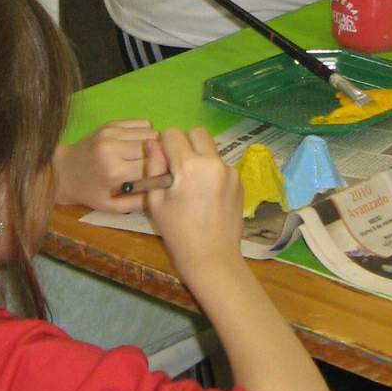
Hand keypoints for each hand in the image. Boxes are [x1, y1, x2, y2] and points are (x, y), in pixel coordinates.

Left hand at [53, 121, 156, 211]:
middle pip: (156, 147)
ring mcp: (112, 132)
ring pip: (152, 132)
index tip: (161, 177)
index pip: (153, 166)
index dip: (161, 172)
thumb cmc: (90, 192)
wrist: (64, 171)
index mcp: (115, 171)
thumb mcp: (112, 207)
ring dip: (155, 145)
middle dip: (160, 157)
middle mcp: (114, 148)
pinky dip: (146, 134)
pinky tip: (138, 145)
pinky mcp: (112, 124)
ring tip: (146, 157)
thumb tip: (165, 190)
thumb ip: (139, 202)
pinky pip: (143, 123)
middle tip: (156, 167)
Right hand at [143, 127, 245, 293]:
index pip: (173, 134)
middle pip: (197, 133)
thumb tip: (152, 143)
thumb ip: (154, 167)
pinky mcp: (239, 182)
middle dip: (185, 143)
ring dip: (200, 157)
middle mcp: (213, 162)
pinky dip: (212, 172)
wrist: (212, 258)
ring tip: (193, 185)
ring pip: (211, 148)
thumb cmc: (178, 234)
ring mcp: (230, 171)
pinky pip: (222, 166)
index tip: (163, 163)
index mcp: (189, 166)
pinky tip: (207, 196)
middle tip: (178, 167)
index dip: (164, 145)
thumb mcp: (156, 202)